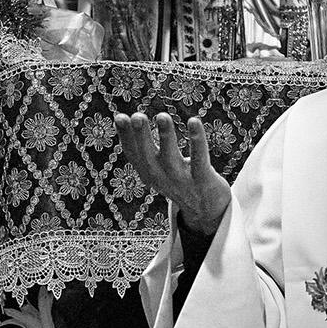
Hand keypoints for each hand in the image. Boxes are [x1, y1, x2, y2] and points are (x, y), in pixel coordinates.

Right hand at [114, 112, 231, 236]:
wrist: (205, 211)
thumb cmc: (178, 180)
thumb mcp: (156, 166)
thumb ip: (142, 146)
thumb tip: (121, 116)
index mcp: (148, 172)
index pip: (133, 154)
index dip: (125, 137)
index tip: (120, 117)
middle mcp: (161, 178)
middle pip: (148, 157)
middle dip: (142, 137)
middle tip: (138, 116)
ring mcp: (182, 180)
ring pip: (172, 158)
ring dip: (166, 137)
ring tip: (162, 116)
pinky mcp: (203, 180)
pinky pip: (199, 159)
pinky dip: (197, 141)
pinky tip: (194, 121)